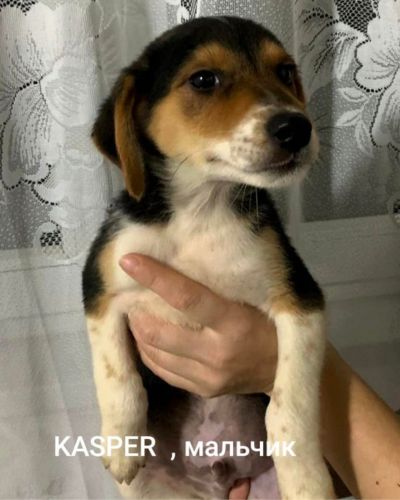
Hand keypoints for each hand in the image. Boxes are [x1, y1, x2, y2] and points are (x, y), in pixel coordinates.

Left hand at [120, 254, 276, 396]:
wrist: (286, 369)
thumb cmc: (271, 322)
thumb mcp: (253, 298)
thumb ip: (218, 286)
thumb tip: (179, 261)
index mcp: (234, 323)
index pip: (187, 297)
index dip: (155, 278)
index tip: (129, 261)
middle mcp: (218, 354)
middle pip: (160, 332)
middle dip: (136, 312)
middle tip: (129, 295)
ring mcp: (209, 378)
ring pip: (155, 355)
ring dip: (138, 332)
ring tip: (134, 315)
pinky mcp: (203, 391)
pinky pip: (163, 371)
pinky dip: (147, 352)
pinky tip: (145, 338)